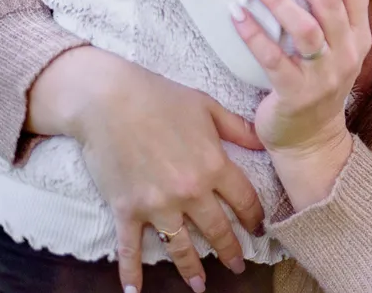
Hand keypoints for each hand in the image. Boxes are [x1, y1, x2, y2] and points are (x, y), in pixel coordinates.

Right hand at [29, 47, 265, 292]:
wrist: (109, 100)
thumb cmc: (161, 97)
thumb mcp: (208, 107)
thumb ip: (237, 128)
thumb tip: (263, 139)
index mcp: (214, 165)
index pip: (244, 201)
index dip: (254, 217)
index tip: (259, 229)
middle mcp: (190, 191)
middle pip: (216, 230)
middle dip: (230, 250)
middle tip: (238, 266)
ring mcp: (157, 204)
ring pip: (180, 246)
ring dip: (191, 268)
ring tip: (200, 285)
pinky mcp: (126, 209)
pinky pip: (130, 248)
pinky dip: (132, 272)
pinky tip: (134, 291)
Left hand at [233, 0, 371, 207]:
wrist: (311, 142)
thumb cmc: (319, 86)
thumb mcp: (342, 47)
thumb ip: (345, 11)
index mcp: (360, 37)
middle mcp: (347, 54)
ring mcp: (323, 76)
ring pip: (304, 26)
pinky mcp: (295, 95)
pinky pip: (273, 59)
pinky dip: (253, 32)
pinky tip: (235, 12)